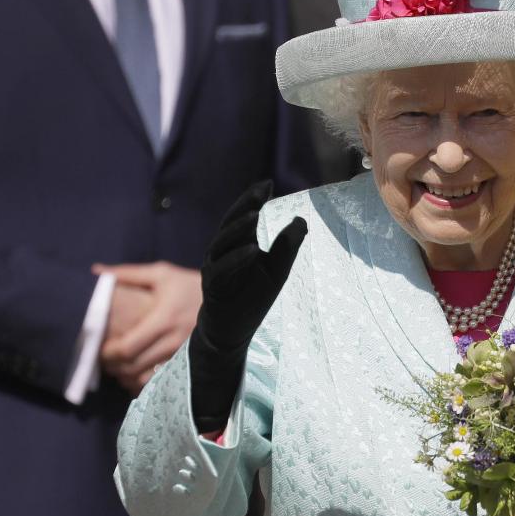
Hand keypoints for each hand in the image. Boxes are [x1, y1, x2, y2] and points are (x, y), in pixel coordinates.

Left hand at [95, 261, 201, 393]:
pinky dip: (144, 381)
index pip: (128, 348)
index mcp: (163, 319)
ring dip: (127, 376)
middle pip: (133, 365)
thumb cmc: (189, 284)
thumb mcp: (161, 274)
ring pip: (146, 377)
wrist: (227, 298)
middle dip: (114, 366)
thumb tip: (97, 271)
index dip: (109, 353)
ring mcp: (183, 354)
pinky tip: (137, 373)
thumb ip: (128, 274)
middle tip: (105, 360)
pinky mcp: (189, 361)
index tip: (100, 348)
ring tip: (119, 368)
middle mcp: (174, 340)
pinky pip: (161, 380)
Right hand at [188, 180, 305, 430]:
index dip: (253, 199)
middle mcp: (222, 252)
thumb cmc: (252, 299)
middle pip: (231, 223)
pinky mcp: (213, 289)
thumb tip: (301, 220)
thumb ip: (287, 246)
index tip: (268, 182)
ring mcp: (215, 269)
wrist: (232, 333)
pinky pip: (222, 270)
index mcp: (237, 245)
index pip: (243, 216)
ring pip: (222, 243)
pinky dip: (237, 259)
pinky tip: (253, 249)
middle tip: (260, 191)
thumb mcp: (277, 270)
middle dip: (244, 206)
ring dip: (238, 228)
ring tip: (254, 214)